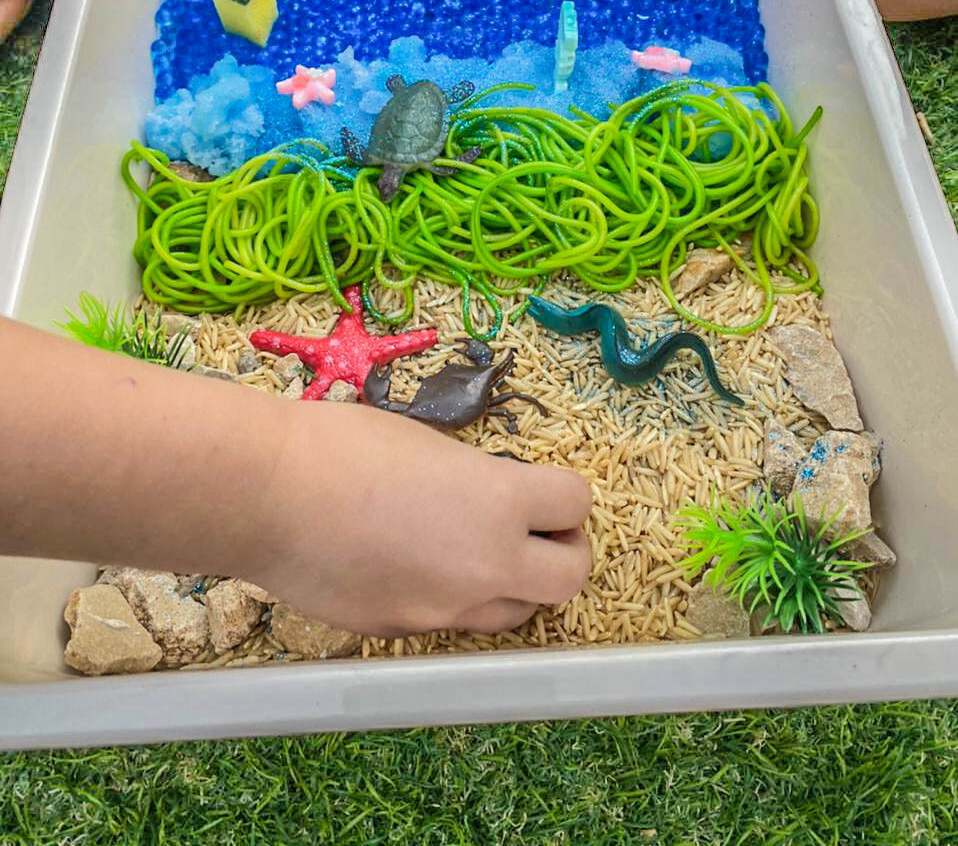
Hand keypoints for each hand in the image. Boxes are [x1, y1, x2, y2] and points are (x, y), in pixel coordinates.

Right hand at [251, 402, 592, 637]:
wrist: (265, 494)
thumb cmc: (342, 445)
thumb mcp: (429, 445)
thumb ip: (476, 480)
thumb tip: (492, 496)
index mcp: (497, 501)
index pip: (575, 503)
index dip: (565, 493)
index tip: (544, 488)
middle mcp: (486, 565)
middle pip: (569, 578)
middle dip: (563, 552)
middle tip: (536, 530)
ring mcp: (444, 609)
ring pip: (515, 612)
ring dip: (513, 582)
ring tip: (474, 550)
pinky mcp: (401, 631)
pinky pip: (451, 621)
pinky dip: (452, 599)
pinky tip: (412, 565)